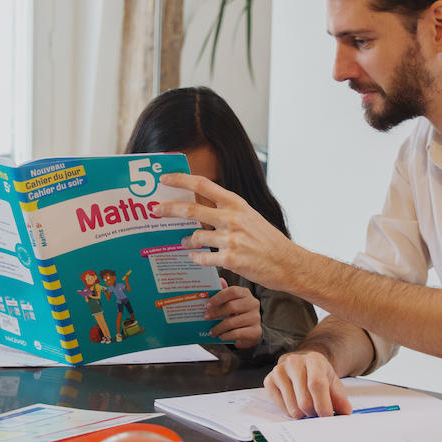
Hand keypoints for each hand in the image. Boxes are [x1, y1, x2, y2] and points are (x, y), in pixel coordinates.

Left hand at [157, 173, 297, 291]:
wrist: (287, 262)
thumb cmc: (268, 240)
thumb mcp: (249, 216)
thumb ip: (227, 211)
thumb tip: (202, 207)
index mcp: (236, 204)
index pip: (204, 185)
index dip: (181, 180)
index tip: (165, 178)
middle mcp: (232, 218)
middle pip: (191, 210)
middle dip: (169, 209)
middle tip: (155, 210)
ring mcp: (231, 239)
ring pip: (195, 237)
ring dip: (185, 240)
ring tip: (183, 242)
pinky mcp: (231, 259)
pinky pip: (203, 257)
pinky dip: (196, 257)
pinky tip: (195, 257)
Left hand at [206, 278, 262, 349]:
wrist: (250, 332)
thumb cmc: (238, 314)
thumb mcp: (231, 303)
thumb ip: (224, 293)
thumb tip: (219, 280)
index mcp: (245, 294)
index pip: (232, 291)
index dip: (218, 297)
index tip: (207, 304)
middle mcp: (253, 304)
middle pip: (232, 306)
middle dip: (216, 312)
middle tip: (206, 317)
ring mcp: (256, 318)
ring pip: (233, 322)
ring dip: (219, 327)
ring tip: (211, 331)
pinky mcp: (256, 331)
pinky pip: (237, 333)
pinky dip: (227, 335)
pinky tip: (221, 336)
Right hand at [264, 350, 353, 417]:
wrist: (303, 364)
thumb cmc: (318, 375)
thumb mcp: (333, 382)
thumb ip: (340, 398)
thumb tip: (345, 412)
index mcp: (313, 360)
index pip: (317, 384)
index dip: (323, 405)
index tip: (327, 417)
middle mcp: (294, 362)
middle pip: (304, 400)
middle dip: (314, 413)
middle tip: (318, 413)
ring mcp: (279, 371)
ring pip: (292, 407)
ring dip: (303, 414)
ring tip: (308, 408)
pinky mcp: (268, 381)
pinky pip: (281, 407)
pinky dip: (291, 412)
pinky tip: (296, 404)